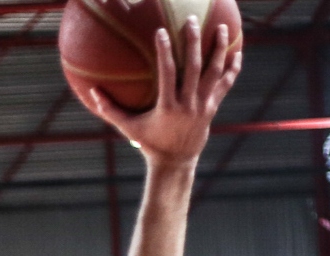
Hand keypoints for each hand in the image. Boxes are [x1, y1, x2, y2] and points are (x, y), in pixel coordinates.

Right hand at [83, 17, 241, 167]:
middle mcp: (188, 104)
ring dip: (220, 49)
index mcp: (168, 106)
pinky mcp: (212, 107)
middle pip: (194, 67)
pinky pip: (226, 84)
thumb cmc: (148, 143)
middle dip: (194, 42)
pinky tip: (238, 53)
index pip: (168, 73)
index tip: (162, 32)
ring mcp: (203, 105)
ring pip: (214, 73)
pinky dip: (233, 69)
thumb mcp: (128, 127)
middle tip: (193, 20)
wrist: (175, 162)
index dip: (165, 52)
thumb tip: (91, 91)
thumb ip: (110, 110)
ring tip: (223, 27)